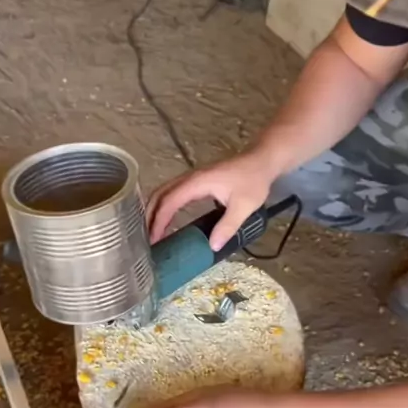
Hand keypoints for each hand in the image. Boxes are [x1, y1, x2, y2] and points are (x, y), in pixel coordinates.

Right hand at [146, 147, 273, 249]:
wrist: (261, 161)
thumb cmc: (253, 181)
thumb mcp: (244, 206)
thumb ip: (228, 226)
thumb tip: (212, 246)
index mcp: (197, 183)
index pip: (169, 202)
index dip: (159, 221)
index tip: (154, 239)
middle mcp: (189, 179)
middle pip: (159, 195)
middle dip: (149, 216)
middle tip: (146, 239)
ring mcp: (192, 179)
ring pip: (164, 193)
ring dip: (154, 210)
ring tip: (151, 233)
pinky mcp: (196, 182)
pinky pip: (172, 193)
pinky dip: (163, 207)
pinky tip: (165, 221)